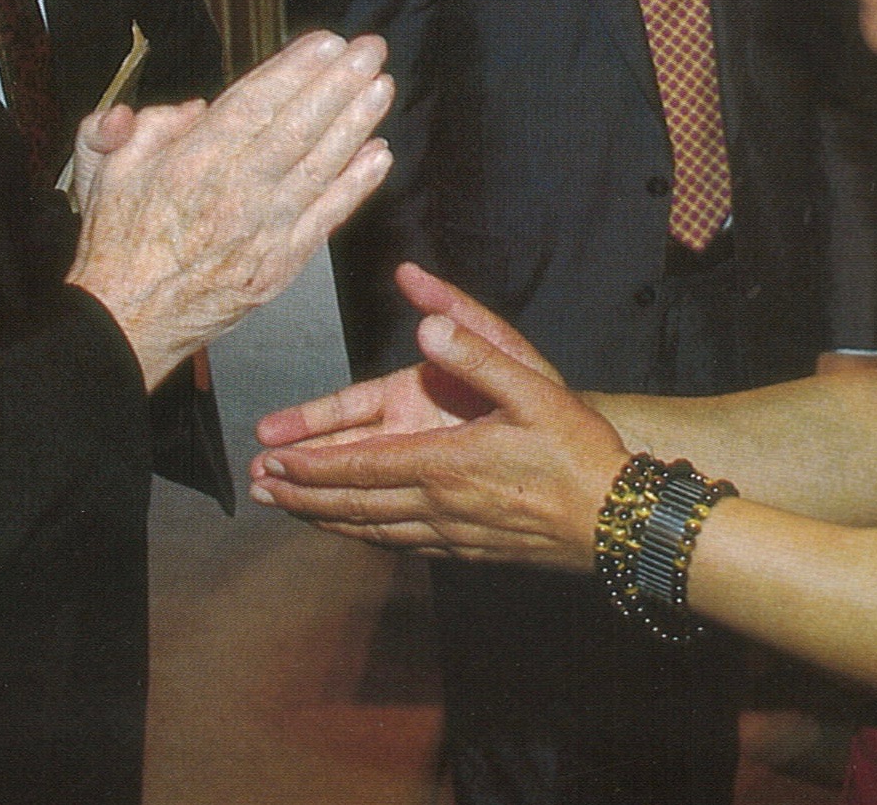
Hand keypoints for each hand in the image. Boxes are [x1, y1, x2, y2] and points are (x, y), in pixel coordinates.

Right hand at [66, 31, 393, 387]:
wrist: (126, 323)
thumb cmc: (116, 244)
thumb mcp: (103, 170)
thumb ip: (135, 125)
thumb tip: (189, 107)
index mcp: (191, 162)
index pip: (253, 103)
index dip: (294, 70)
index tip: (327, 42)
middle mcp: (235, 192)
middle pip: (297, 128)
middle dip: (338, 84)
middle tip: (371, 50)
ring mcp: (264, 230)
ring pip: (320, 167)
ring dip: (356, 125)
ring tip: (382, 88)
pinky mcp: (281, 263)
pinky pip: (326, 217)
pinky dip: (356, 186)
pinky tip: (380, 156)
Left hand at [249, 289, 627, 571]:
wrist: (617, 522)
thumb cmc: (578, 452)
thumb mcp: (533, 389)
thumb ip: (476, 356)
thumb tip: (426, 324)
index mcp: (446, 462)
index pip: (360, 466)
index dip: (310, 465)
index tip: (270, 461)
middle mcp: (439, 504)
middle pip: (354, 503)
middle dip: (302, 494)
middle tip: (260, 488)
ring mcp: (452, 534)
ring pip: (373, 530)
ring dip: (326, 518)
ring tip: (290, 510)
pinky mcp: (469, 551)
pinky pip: (402, 546)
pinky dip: (366, 537)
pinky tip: (357, 533)